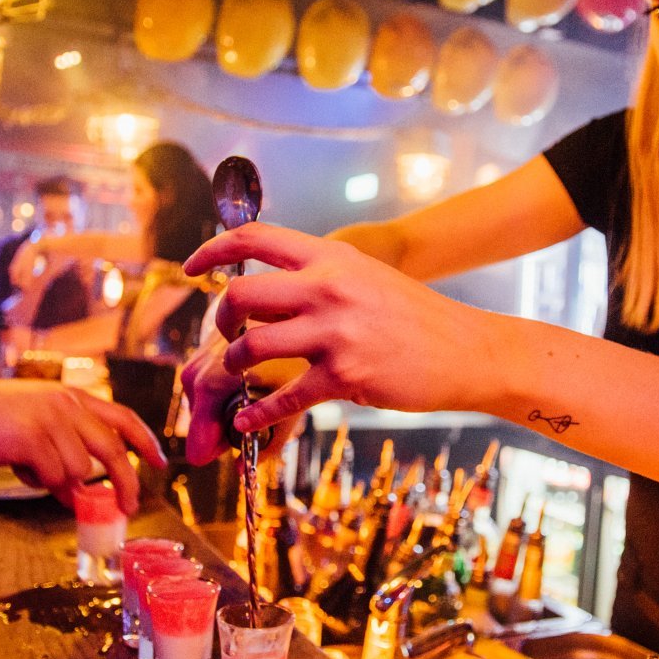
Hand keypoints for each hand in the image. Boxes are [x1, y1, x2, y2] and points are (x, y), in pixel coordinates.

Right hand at [0, 379, 165, 514]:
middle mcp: (67, 403)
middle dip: (126, 482)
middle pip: (113, 449)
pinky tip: (18, 465)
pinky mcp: (34, 438)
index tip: (161, 461)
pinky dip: (40, 482)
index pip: (123, 416)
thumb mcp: (36, 427)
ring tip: (27, 465)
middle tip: (129, 507)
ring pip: (79, 470)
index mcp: (72, 396)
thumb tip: (83, 495)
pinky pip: (54, 477)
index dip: (145, 440)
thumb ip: (64, 452)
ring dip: (58, 480)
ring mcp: (51, 419)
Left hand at [183, 222, 485, 435]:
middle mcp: (328, 287)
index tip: (191, 269)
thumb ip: (321, 277)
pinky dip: (256, 414)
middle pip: (240, 295)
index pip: (255, 237)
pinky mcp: (344, 377)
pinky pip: (281, 398)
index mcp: (332, 257)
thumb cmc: (416, 317)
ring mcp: (335, 333)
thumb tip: (270, 292)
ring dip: (234, 367)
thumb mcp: (367, 278)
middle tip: (227, 335)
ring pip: (251, 347)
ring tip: (239, 377)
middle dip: (220, 320)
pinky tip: (247, 421)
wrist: (467, 351)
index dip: (213, 250)